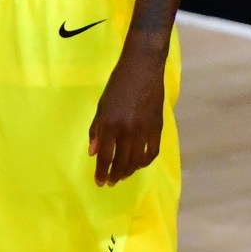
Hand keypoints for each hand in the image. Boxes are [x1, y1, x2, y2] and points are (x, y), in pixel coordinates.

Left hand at [87, 38, 166, 186]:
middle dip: (114, 175)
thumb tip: (93, 152)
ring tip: (122, 176)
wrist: (142, 69)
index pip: (105, 156)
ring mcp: (144, 129)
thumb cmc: (117, 85)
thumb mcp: (101, 106)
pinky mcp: (158, 126)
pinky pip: (153, 151)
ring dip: (129, 171)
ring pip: (137, 160)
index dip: (101, 172)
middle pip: (121, 161)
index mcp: (110, 124)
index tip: (99, 182)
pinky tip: (139, 165)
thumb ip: (96, 130)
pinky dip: (145, 161)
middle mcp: (127, 130)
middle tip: (110, 183)